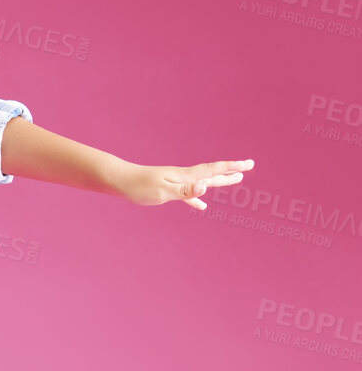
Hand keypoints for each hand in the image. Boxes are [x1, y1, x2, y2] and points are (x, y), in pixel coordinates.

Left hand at [119, 158, 253, 210]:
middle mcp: (183, 177)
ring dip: (219, 181)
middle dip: (231, 171)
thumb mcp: (163, 192)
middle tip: (248, 166)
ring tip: (235, 180)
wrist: (121, 181)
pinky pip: (188, 194)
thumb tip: (205, 187)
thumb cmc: (140, 187)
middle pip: (212, 173)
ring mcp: (176, 183)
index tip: (248, 164)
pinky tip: (202, 206)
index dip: (231, 168)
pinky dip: (197, 199)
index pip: (213, 170)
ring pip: (203, 182)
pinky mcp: (168, 190)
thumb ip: (185, 191)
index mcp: (185, 177)